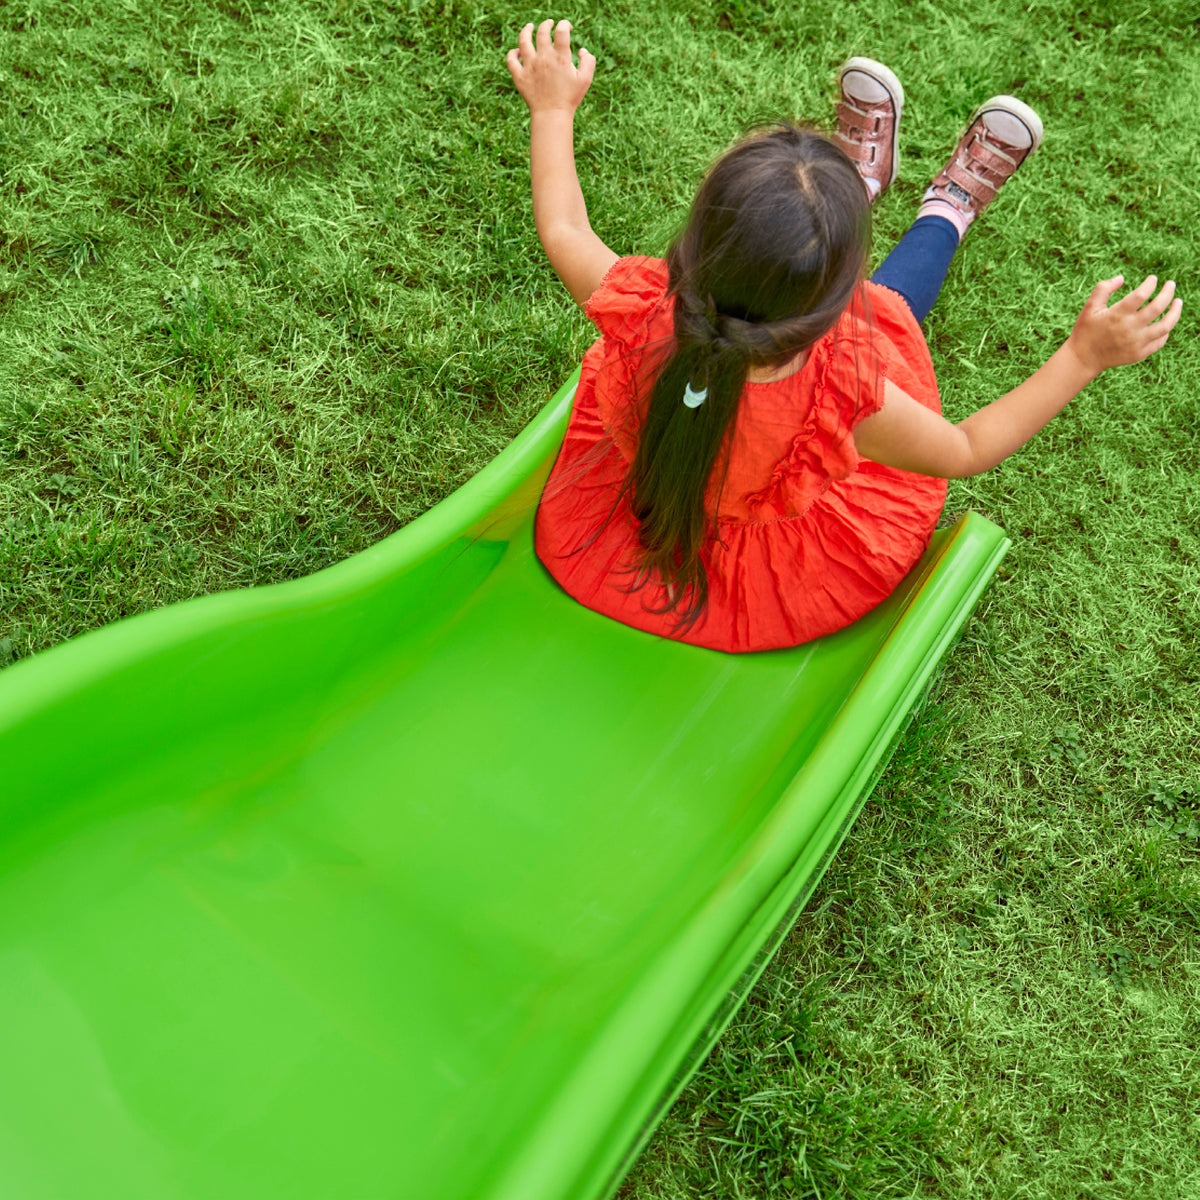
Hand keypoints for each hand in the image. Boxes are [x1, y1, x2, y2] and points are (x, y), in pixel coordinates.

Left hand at [505, 19, 594, 114]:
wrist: (552, 115)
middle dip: (547, 24)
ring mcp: (530, 66)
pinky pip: (511, 59)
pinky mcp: (520, 76)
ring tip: (529, 27)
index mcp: (560, 58)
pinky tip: (518, 52)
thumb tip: (582, 50)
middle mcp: (544, 58)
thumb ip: (588, 61)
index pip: (561, 30)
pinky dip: (513, 53)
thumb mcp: (586, 79)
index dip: (564, 24)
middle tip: (550, 24)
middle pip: (542, 31)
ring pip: (523, 40)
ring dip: (526, 30)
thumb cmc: (570, 98)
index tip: (567, 28)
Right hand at [1067, 274, 1182, 374]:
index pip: (1141, 294)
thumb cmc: (1086, 329)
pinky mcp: (1139, 354)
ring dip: (1175, 312)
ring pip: (1165, 325)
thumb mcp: (1090, 307)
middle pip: (1157, 307)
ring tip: (1178, 302)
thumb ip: (1103, 288)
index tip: (1152, 279)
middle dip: (1168, 292)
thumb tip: (1122, 278)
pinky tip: (1165, 321)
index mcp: (1117, 315)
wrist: (1083, 359)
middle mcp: (1129, 329)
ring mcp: (1136, 343)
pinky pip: (1160, 341)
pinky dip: (1165, 330)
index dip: (1150, 283)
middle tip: (1171, 284)